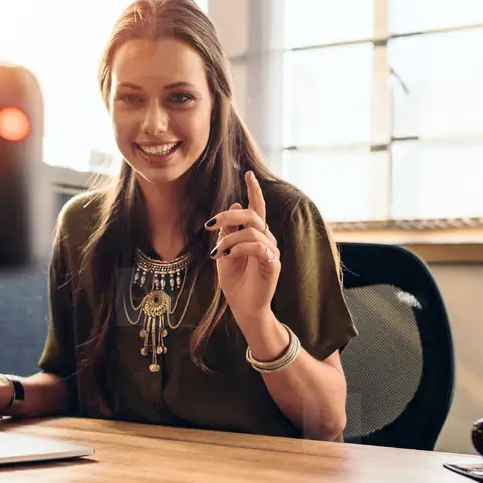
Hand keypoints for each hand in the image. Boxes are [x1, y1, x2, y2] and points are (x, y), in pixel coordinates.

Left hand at [205, 170, 279, 325]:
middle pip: (252, 214)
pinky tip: (226, 256)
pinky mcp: (272, 264)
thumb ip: (228, 231)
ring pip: (252, 231)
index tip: (248, 174)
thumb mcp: (225, 252)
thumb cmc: (235, 282)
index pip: (257, 208)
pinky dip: (238, 248)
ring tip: (215, 253)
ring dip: (228, 239)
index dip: (254, 190)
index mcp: (256, 234)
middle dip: (228, 216)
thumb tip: (234, 205)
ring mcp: (271, 251)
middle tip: (209, 225)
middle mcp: (266, 239)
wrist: (243, 308)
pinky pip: (257, 247)